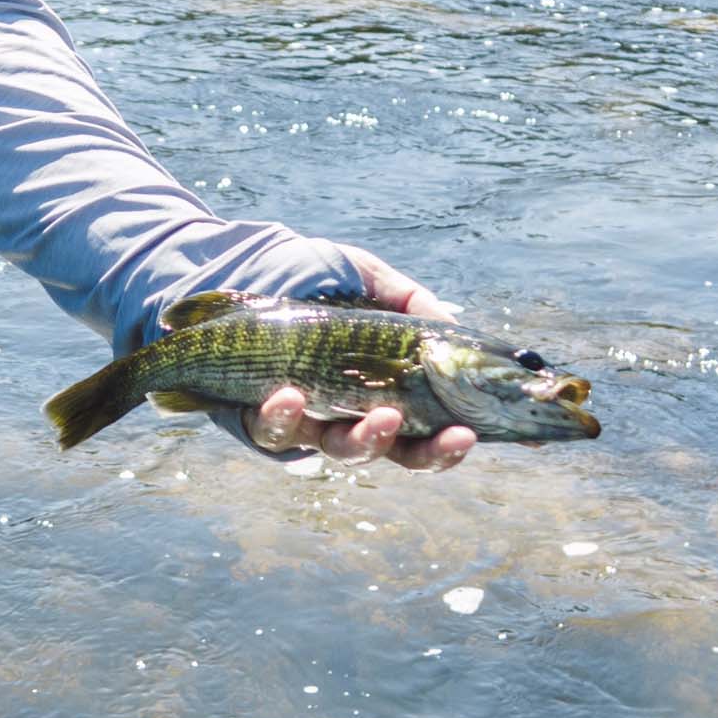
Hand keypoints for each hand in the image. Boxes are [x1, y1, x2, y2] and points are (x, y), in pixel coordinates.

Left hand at [246, 247, 475, 473]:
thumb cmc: (319, 278)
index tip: (465, 434)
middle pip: (384, 451)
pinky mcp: (257, 413)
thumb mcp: (373, 281)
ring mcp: (303, 418)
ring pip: (332, 448)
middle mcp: (344, 415)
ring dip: (357, 439)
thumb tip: (454, 330)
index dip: (443, 446)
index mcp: (380, 393)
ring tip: (377, 416)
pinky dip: (282, 418)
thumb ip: (412, 304)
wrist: (252, 265)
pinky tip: (291, 396)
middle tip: (413, 423)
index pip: (419, 436)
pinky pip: (270, 429)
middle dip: (410, 452)